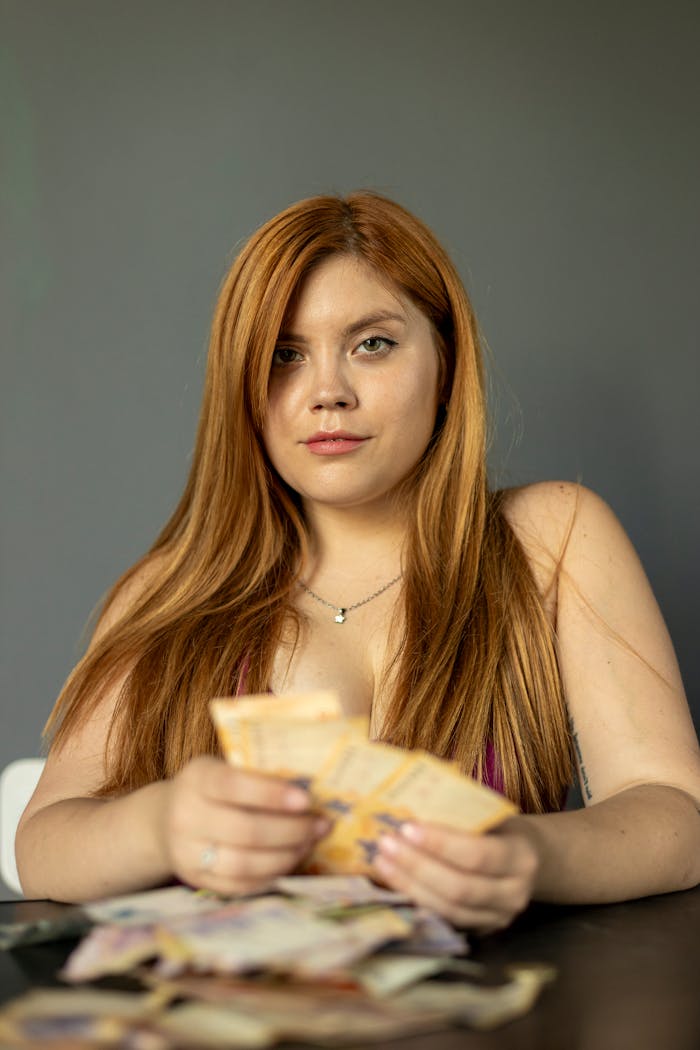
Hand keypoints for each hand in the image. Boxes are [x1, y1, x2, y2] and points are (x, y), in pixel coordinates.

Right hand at [158, 756, 329, 894]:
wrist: (165, 820)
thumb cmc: (211, 789)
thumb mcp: (224, 768)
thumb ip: (256, 775)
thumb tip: (311, 787)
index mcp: (197, 779)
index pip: (233, 785)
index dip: (271, 794)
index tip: (306, 800)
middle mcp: (186, 817)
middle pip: (245, 830)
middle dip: (291, 830)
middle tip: (320, 825)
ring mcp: (188, 853)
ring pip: (244, 863)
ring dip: (286, 856)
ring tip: (309, 843)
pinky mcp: (197, 880)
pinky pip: (240, 885)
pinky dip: (271, 875)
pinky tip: (290, 860)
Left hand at [373, 816, 538, 931]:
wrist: (529, 860)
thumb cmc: (501, 828)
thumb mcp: (491, 814)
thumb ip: (461, 813)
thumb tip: (409, 801)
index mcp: (520, 858)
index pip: (478, 855)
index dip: (441, 844)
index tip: (407, 828)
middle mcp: (513, 894)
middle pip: (460, 888)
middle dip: (418, 866)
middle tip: (386, 844)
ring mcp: (497, 918)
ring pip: (448, 909)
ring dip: (410, 886)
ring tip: (382, 862)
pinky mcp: (480, 932)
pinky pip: (443, 920)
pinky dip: (416, 900)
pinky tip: (394, 882)